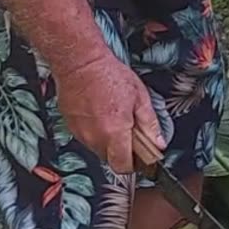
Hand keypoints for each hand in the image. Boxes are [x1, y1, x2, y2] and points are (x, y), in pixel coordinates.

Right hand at [54, 53, 165, 173]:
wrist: (79, 62)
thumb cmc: (108, 74)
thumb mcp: (139, 96)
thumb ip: (149, 123)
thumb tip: (158, 142)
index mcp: (115, 131)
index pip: (122, 166)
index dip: (132, 165)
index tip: (137, 157)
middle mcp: (95, 136)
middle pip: (109, 158)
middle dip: (120, 149)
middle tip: (128, 130)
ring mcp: (80, 133)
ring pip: (97, 148)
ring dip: (107, 140)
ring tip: (112, 117)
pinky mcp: (70, 126)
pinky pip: (86, 137)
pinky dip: (94, 131)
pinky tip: (99, 113)